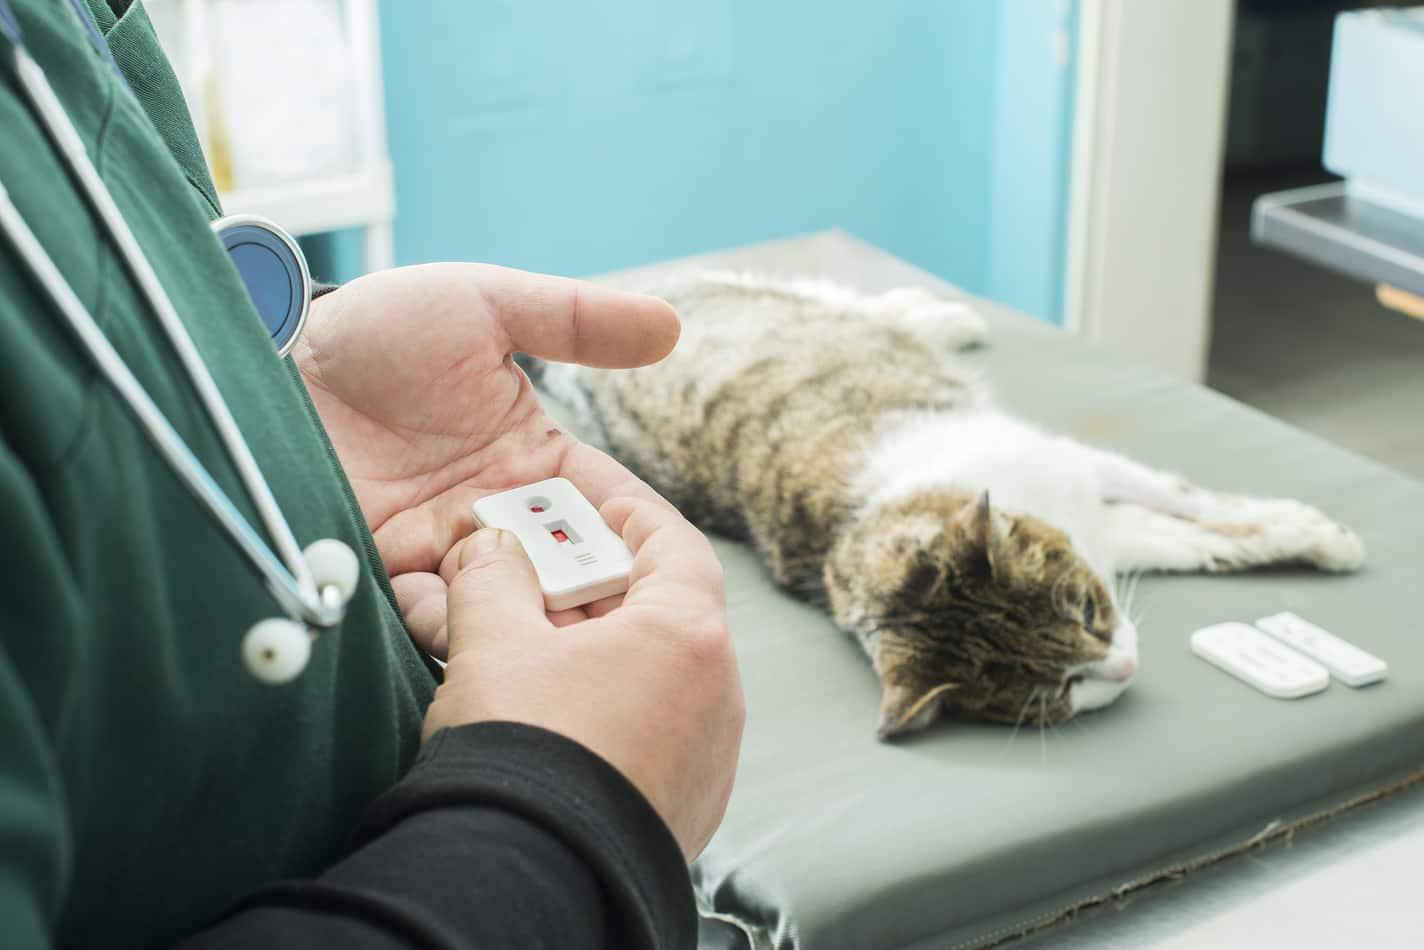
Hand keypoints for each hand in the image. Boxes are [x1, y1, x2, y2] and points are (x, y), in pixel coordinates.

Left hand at [293, 263, 678, 653]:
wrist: (267, 357)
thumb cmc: (381, 327)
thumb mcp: (486, 305)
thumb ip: (576, 319)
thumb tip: (670, 327)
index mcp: (538, 462)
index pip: (613, 515)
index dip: (642, 543)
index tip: (668, 571)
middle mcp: (498, 518)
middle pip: (572, 578)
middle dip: (597, 606)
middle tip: (618, 633)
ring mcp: (443, 554)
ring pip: (510, 610)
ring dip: (533, 627)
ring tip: (553, 641)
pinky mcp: (385, 578)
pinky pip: (433, 618)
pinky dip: (457, 629)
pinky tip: (472, 627)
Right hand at [425, 496, 744, 859]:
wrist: (531, 876)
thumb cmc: (524, 757)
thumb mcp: (492, 644)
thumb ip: (489, 579)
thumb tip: (488, 555)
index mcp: (689, 638)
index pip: (675, 544)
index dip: (632, 514)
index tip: (603, 503)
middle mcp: (716, 694)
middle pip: (662, 609)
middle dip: (597, 586)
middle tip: (544, 572)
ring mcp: (708, 755)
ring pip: (656, 673)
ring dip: (601, 648)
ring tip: (534, 643)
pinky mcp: (686, 803)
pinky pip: (656, 729)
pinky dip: (613, 704)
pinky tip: (555, 711)